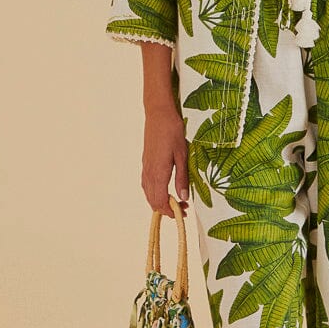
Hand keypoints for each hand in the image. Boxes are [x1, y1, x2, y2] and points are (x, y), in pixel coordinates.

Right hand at [141, 99, 189, 217]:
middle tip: (182, 209)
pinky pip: (146, 183)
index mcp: (158, 172)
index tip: (182, 213)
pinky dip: (154, 192)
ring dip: (159, 201)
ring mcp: (145, 167)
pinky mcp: (146, 162)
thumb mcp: (182, 155)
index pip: (160, 200)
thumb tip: (183, 196)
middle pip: (153, 200)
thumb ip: (182, 177)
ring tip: (175, 201)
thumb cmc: (172, 131)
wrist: (158, 114)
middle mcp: (149, 172)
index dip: (170, 210)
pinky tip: (163, 189)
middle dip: (166, 209)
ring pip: (148, 192)